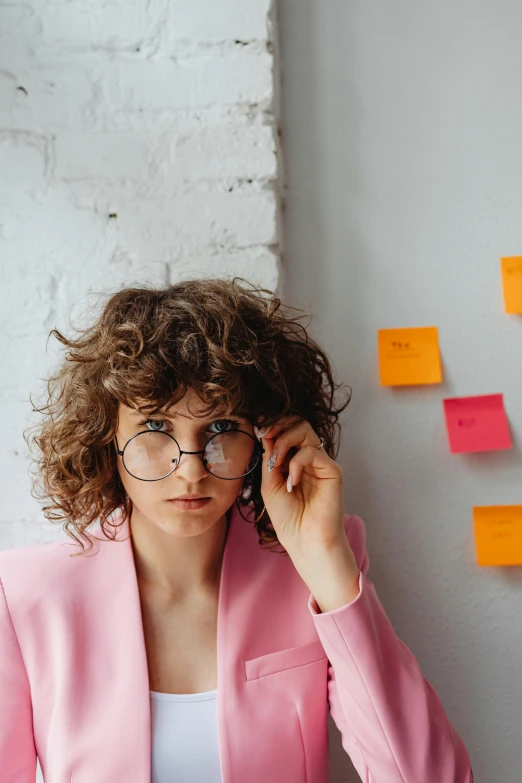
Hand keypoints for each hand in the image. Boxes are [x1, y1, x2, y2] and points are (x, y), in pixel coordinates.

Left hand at [254, 416, 347, 554]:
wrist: (305, 541)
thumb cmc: (288, 518)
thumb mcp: (269, 484)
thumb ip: (269, 458)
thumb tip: (265, 433)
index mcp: (294, 461)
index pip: (287, 430)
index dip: (272, 426)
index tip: (258, 432)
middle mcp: (309, 458)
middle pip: (298, 423)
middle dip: (278, 426)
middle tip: (265, 436)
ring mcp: (321, 463)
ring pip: (305, 430)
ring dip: (284, 441)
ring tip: (276, 463)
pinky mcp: (332, 470)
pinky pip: (311, 452)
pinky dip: (296, 463)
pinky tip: (292, 482)